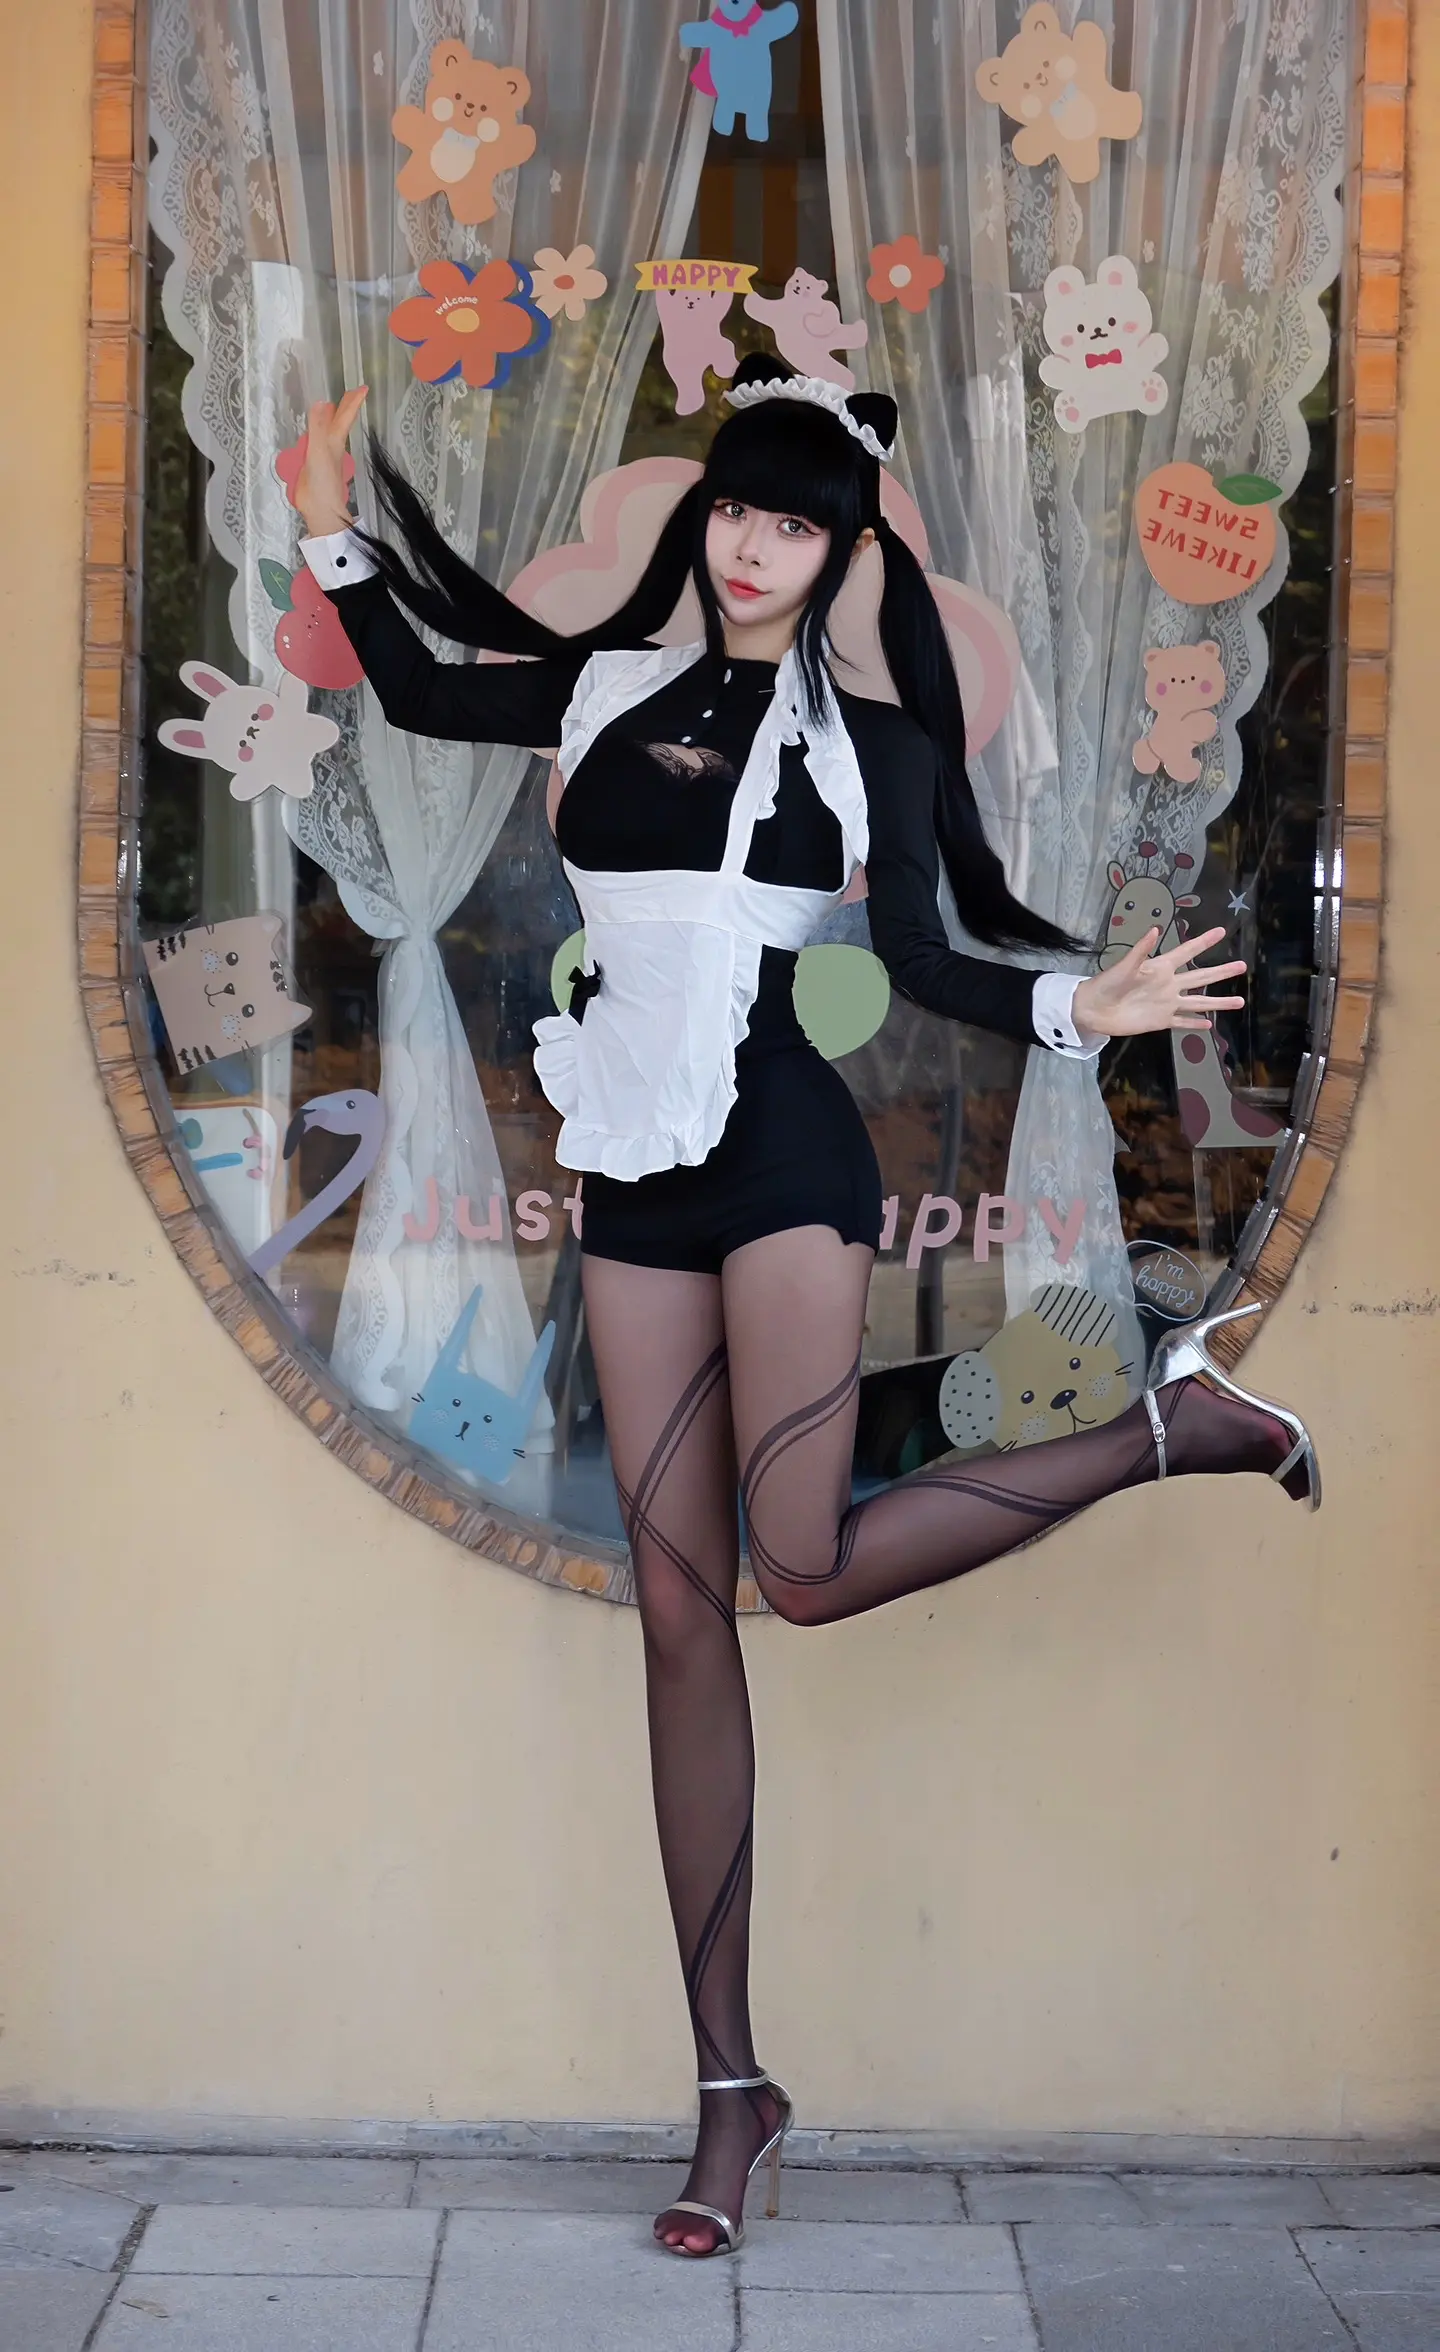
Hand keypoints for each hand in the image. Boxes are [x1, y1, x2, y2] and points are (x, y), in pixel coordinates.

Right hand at [294, 387, 367, 537]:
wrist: (320, 509)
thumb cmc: (323, 481)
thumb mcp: (319, 451)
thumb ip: (318, 427)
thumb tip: (321, 402)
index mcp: (335, 441)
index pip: (345, 417)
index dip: (353, 402)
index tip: (363, 388)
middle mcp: (332, 446)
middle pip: (339, 422)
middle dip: (345, 407)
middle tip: (351, 392)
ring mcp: (323, 456)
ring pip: (329, 432)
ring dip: (331, 419)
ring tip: (331, 407)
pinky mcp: (313, 465)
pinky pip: (317, 443)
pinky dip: (317, 433)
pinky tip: (314, 434)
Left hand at [1071, 925, 1246, 1039]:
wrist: (1094, 1009)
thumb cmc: (1108, 983)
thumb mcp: (1124, 966)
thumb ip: (1141, 950)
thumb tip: (1155, 929)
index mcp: (1160, 967)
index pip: (1187, 951)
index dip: (1203, 942)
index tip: (1221, 931)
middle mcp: (1169, 984)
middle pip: (1201, 976)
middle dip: (1222, 972)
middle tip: (1242, 966)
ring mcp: (1167, 1003)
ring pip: (1199, 1002)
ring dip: (1218, 1002)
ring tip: (1239, 1002)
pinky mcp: (1162, 1020)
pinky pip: (1182, 1021)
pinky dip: (1195, 1023)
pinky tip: (1210, 1024)